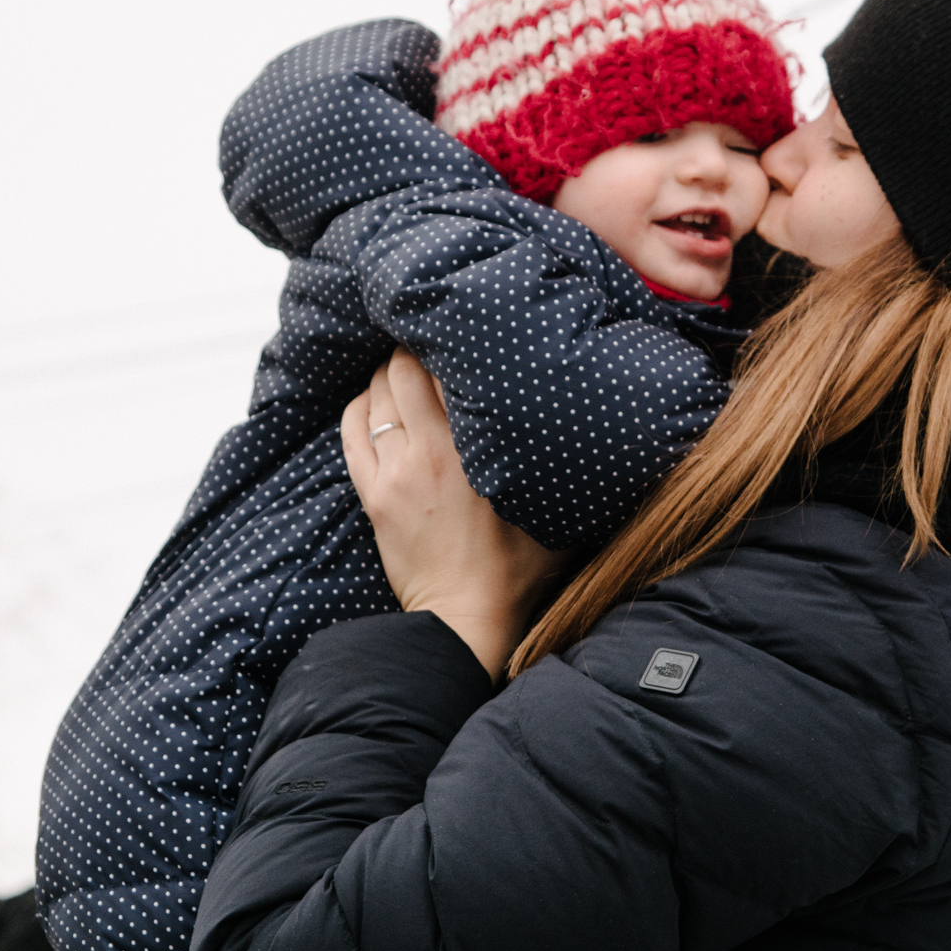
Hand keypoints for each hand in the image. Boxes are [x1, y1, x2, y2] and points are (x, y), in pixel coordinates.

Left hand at [343, 350, 571, 677]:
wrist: (466, 618)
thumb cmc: (516, 570)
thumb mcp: (552, 515)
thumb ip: (562, 470)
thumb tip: (597, 431)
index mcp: (471, 449)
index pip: (446, 370)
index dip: (446, 343)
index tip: (456, 332)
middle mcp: (428, 452)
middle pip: (401, 370)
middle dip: (409, 349)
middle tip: (424, 343)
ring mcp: (393, 473)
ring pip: (375, 397)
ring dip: (384, 376)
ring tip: (402, 370)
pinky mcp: (372, 495)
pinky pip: (352, 432)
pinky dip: (360, 408)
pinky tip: (373, 402)